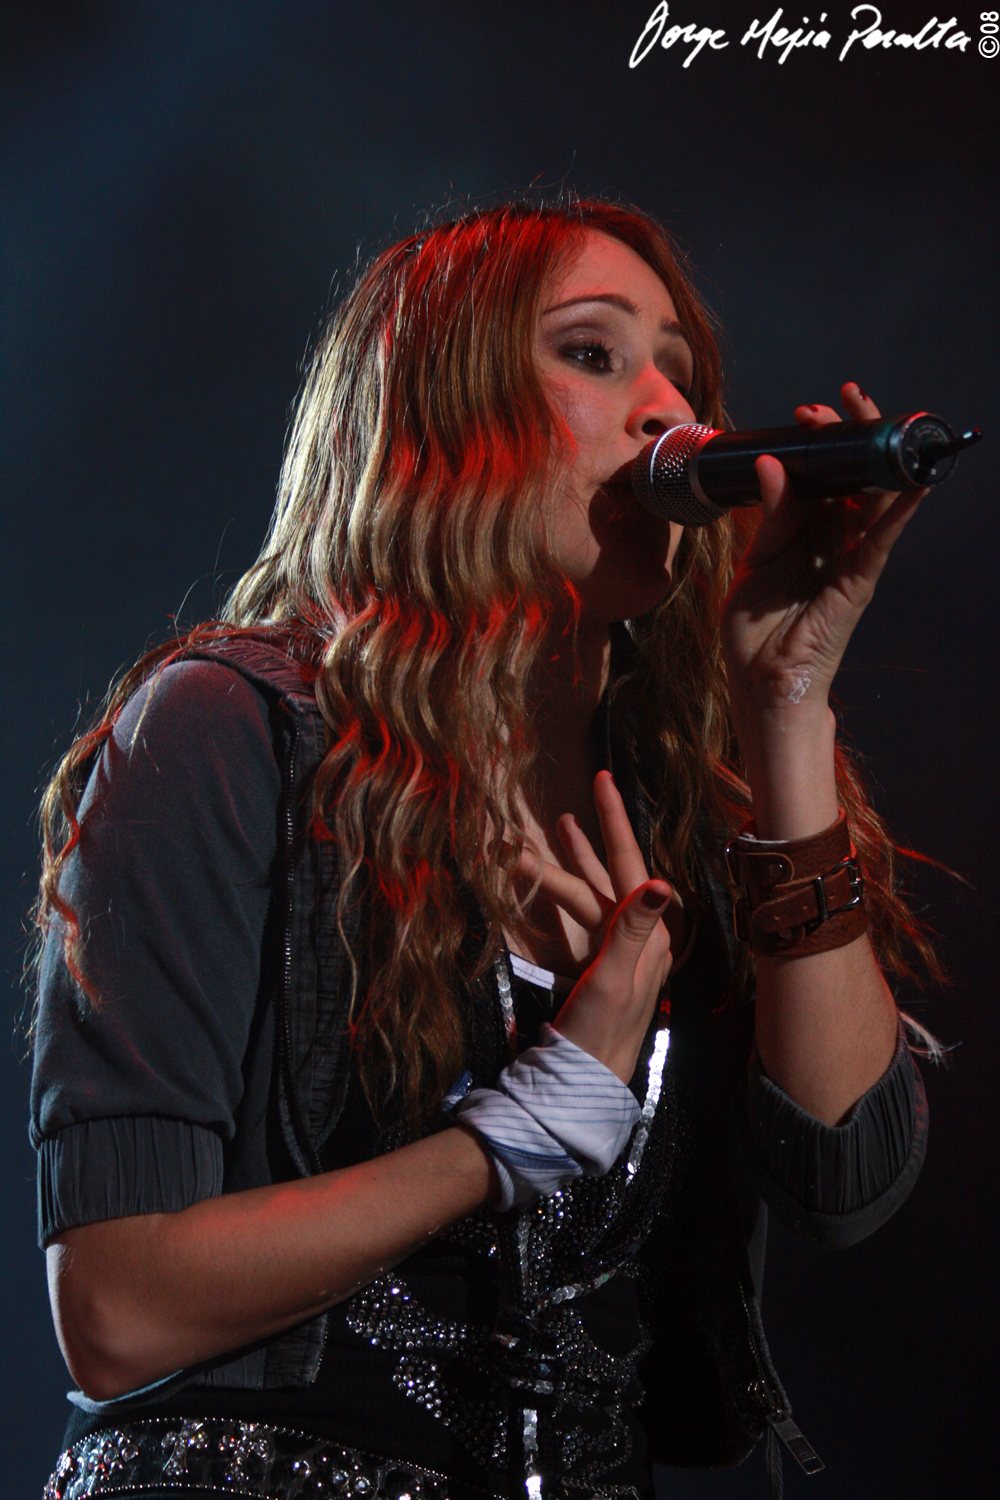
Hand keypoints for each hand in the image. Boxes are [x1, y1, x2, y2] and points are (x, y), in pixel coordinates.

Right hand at [519, 770, 673, 1082]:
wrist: (588, 1078)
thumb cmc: (602, 1030)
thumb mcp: (617, 977)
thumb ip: (633, 927)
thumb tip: (656, 881)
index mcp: (649, 934)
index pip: (630, 864)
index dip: (614, 821)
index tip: (602, 781)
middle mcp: (639, 936)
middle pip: (610, 874)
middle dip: (588, 839)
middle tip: (577, 798)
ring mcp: (619, 950)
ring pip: (594, 892)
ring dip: (576, 861)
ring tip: (562, 826)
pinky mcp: (601, 964)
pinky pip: (585, 915)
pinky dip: (567, 892)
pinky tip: (556, 879)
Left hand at [721, 383, 926, 729]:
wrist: (762, 681)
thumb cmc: (757, 628)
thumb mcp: (755, 562)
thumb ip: (770, 517)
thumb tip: (770, 465)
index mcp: (807, 531)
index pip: (824, 475)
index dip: (822, 441)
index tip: (809, 413)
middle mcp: (835, 539)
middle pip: (854, 476)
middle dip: (854, 433)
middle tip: (844, 398)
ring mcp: (852, 558)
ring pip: (874, 497)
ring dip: (876, 456)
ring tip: (872, 415)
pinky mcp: (859, 581)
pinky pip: (883, 540)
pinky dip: (899, 510)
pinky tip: (913, 483)